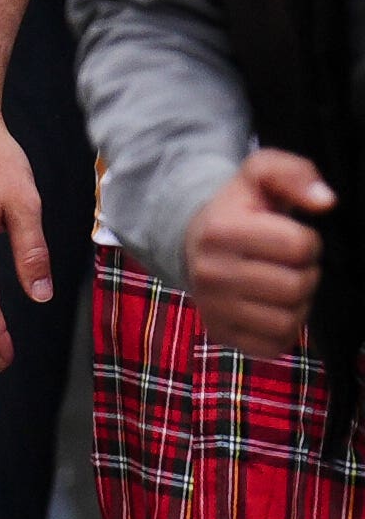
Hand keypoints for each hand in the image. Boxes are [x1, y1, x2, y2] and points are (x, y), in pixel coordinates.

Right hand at [189, 145, 335, 359]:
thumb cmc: (239, 210)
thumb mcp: (260, 174)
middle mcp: (210, 273)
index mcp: (221, 231)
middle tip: (287, 264)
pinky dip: (283, 329)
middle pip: (297, 287)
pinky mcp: (221, 335)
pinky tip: (271, 308)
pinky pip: (275, 345)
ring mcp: (212, 309)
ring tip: (280, 284)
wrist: (192, 244)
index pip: (300, 247)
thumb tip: (325, 202)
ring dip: (297, 303)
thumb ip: (294, 173)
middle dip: (304, 274)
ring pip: (289, 320)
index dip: (307, 241)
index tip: (289, 236)